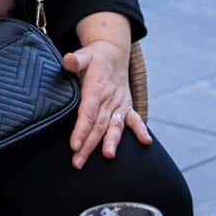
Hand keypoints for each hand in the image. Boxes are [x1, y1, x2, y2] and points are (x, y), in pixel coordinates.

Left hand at [60, 38, 153, 167]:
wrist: (114, 54)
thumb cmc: (95, 58)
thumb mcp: (84, 54)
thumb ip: (76, 60)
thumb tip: (69, 60)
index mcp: (96, 87)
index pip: (88, 111)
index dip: (81, 128)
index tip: (75, 144)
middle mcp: (110, 98)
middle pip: (99, 124)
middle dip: (89, 145)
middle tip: (78, 161)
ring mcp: (120, 104)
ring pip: (114, 126)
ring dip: (111, 142)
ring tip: (108, 155)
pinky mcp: (127, 108)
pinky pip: (135, 120)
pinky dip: (140, 130)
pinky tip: (146, 142)